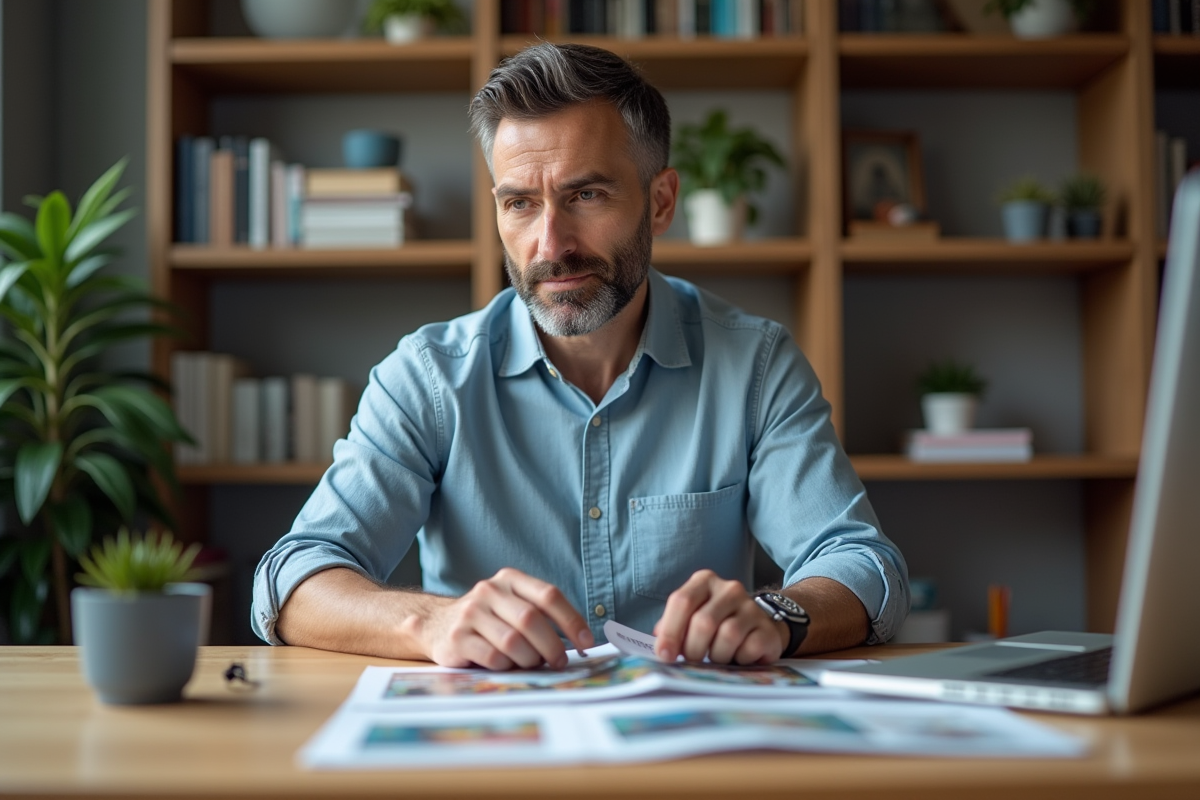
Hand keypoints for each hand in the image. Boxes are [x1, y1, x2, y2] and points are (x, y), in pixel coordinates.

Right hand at [421, 568, 593, 670]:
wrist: (437, 624)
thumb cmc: (488, 619)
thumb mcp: (513, 605)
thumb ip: (541, 615)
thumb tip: (582, 641)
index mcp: (510, 579)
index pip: (549, 596)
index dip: (572, 620)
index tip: (587, 642)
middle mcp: (489, 591)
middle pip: (531, 619)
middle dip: (552, 645)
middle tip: (560, 661)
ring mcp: (471, 613)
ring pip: (513, 641)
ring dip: (529, 659)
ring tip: (531, 663)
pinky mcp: (457, 637)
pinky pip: (493, 657)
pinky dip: (507, 666)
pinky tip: (506, 665)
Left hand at [652, 570, 786, 664]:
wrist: (757, 627)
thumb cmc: (716, 624)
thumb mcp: (691, 618)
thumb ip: (672, 627)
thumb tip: (659, 647)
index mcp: (704, 581)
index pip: (681, 601)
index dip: (670, 631)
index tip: (664, 655)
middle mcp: (729, 589)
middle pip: (703, 622)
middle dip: (693, 648)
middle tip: (693, 660)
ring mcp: (751, 607)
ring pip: (727, 636)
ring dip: (717, 655)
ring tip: (717, 657)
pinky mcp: (767, 629)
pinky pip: (748, 649)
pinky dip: (739, 660)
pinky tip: (738, 657)